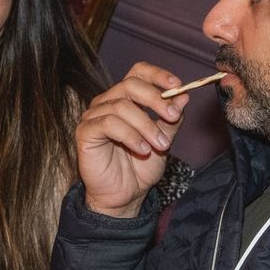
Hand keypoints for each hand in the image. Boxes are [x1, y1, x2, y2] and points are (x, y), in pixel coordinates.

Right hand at [75, 61, 189, 217]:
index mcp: (126, 99)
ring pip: (122, 106)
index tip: (177, 86)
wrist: (125, 196)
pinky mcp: (85, 132)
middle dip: (156, 99)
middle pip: (130, 85)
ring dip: (146, 125)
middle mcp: (107, 102)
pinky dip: (130, 135)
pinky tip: (142, 150)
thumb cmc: (140, 168)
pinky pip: (108, 124)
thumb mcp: (164, 140)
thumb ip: (171, 120)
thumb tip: (183, 97)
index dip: (157, 75)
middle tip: (173, 116)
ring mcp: (94, 116)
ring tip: (160, 145)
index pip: (137, 73)